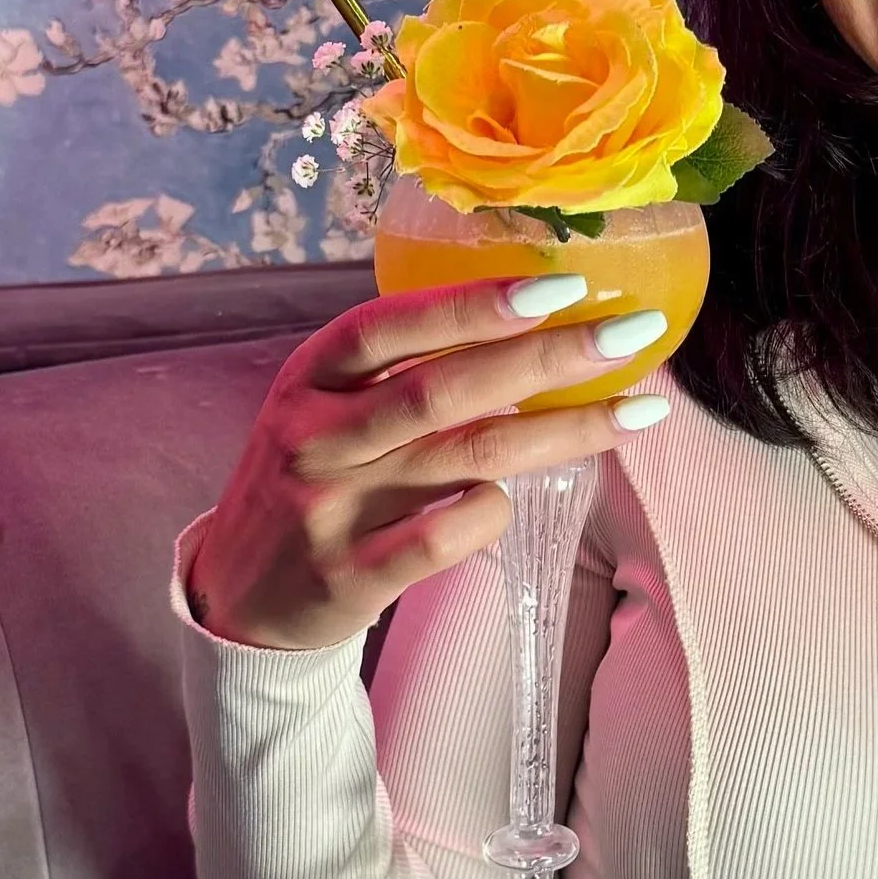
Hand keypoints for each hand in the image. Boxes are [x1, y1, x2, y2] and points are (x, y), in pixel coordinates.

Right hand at [187, 275, 669, 651]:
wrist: (240, 595)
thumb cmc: (311, 478)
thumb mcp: (328, 406)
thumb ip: (403, 370)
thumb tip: (532, 320)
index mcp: (311, 377)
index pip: (392, 325)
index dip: (475, 303)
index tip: (562, 284)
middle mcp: (316, 435)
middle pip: (445, 389)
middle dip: (547, 357)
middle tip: (631, 335)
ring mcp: (331, 508)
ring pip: (466, 459)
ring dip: (563, 432)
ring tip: (637, 412)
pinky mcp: (352, 576)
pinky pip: (445, 538)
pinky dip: (491, 511)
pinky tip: (508, 499)